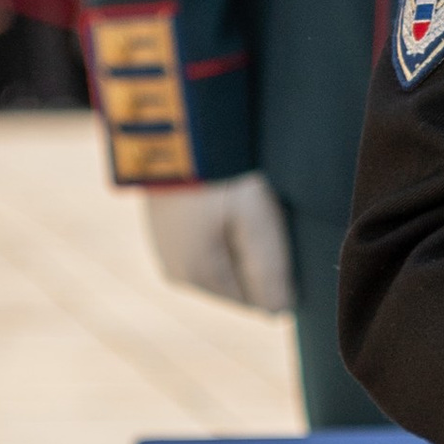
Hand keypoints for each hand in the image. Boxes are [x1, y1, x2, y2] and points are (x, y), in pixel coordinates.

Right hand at [143, 173, 295, 316]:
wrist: (176, 130)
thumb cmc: (222, 175)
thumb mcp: (256, 221)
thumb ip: (270, 271)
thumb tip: (280, 313)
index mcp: (199, 276)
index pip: (252, 301)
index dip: (276, 275)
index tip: (280, 234)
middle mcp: (177, 272)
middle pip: (236, 281)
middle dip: (256, 258)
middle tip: (262, 213)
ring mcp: (165, 250)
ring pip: (221, 260)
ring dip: (239, 241)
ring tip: (243, 202)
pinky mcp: (163, 228)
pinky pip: (205, 241)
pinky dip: (222, 228)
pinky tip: (226, 198)